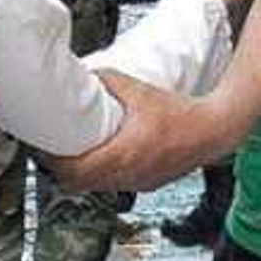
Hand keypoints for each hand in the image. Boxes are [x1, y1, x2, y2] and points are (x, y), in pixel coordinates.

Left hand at [57, 72, 223, 192]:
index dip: (52, 161)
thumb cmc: (184, 114)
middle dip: (62, 168)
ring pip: (95, 187)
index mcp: (122, 156)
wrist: (216, 129)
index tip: (43, 146)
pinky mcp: (147, 183)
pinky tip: (104, 158)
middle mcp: (128, 174)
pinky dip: (102, 175)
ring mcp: (138, 182)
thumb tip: (88, 73)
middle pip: (78, 183)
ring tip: (74, 153)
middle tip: (53, 149)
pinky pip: (114, 184)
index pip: (73, 172)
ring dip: (82, 173)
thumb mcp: (141, 90)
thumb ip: (110, 80)